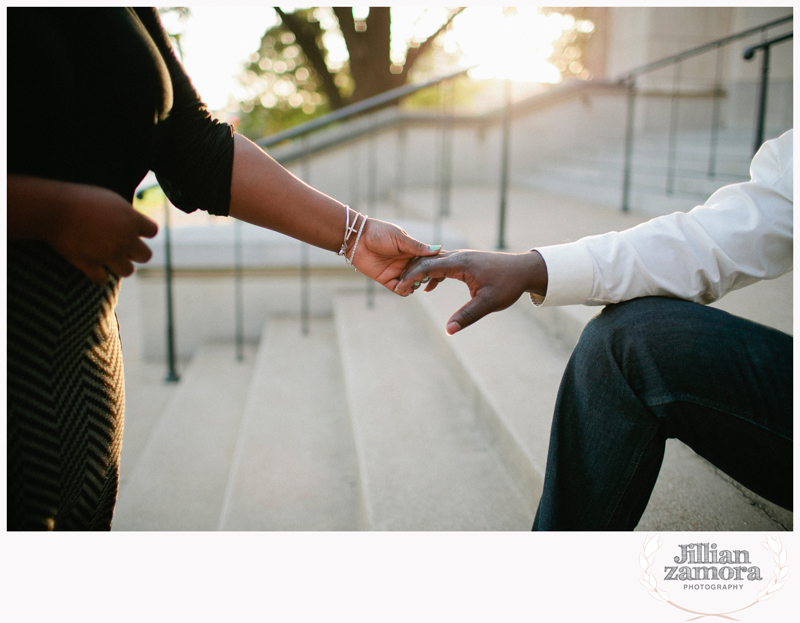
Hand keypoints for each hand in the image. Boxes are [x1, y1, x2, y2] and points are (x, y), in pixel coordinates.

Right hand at [8, 175, 157, 284]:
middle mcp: (125, 239)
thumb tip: (138, 224)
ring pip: (128, 271)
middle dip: (135, 252)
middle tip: (123, 247)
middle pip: (145, 256)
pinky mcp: (90, 265)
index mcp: (132, 220)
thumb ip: (127, 214)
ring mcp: (108, 254)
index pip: (153, 231)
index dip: (143, 231)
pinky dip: (99, 276)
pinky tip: (94, 268)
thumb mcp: (111, 200)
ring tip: (110, 258)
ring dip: (120, 266)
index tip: (133, 229)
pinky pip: (102, 280)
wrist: (53, 208)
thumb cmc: (81, 198)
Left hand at [349, 218, 440, 291]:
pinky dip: (403, 291)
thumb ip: (417, 247)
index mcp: (411, 251)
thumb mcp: (400, 239)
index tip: (437, 270)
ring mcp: (396, 271)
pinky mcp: (386, 279)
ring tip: (416, 284)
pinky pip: (398, 288)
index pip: (425, 261)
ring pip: (410, 282)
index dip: (431, 266)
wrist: (357, 238)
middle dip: (423, 278)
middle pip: (419, 274)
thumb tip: (438, 249)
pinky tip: (407, 289)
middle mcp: (405, 262)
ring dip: (414, 285)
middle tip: (425, 278)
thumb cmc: (379, 233)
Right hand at [396, 249, 547, 333]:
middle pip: (427, 261)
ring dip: (420, 273)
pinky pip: (443, 264)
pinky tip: (429, 287)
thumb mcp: (488, 303)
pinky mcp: (466, 262)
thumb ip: (467, 316)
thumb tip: (449, 330)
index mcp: (460, 263)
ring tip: (408, 288)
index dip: (412, 277)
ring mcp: (462, 257)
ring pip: (434, 261)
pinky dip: (432, 274)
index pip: (428, 266)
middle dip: (411, 274)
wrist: (524, 270)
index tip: (399, 289)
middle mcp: (458, 257)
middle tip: (397, 287)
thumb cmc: (508, 285)